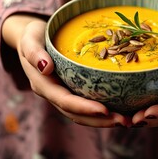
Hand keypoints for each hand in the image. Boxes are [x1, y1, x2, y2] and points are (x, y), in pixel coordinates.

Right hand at [2, 14, 129, 127]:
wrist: (33, 40)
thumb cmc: (32, 36)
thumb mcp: (30, 39)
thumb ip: (34, 52)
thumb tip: (45, 67)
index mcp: (43, 85)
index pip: (65, 101)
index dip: (84, 108)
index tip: (104, 110)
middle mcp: (53, 95)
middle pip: (76, 114)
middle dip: (100, 120)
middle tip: (124, 122)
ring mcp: (63, 96)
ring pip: (83, 115)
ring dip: (104, 121)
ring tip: (127, 121)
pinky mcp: (72, 92)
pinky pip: (87, 107)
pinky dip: (103, 113)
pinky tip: (120, 111)